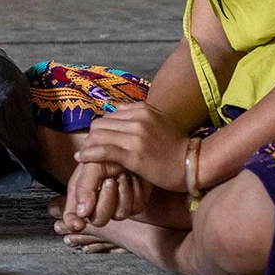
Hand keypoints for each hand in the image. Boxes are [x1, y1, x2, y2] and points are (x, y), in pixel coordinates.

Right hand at [59, 158, 150, 229]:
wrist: (135, 146)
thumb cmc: (110, 151)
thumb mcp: (92, 165)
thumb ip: (84, 187)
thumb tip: (81, 213)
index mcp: (82, 193)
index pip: (72, 216)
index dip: (73, 222)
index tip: (79, 224)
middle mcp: (98, 202)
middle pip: (98, 219)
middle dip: (106, 199)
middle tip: (110, 180)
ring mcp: (117, 204)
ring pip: (119, 215)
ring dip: (123, 191)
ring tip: (124, 173)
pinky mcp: (135, 203)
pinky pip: (136, 207)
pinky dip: (136, 189)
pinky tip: (134, 177)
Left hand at [74, 102, 190, 191]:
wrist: (193, 164)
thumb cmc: (175, 145)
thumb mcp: (159, 120)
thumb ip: (138, 113)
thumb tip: (116, 110)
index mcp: (143, 110)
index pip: (109, 115)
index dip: (100, 128)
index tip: (97, 139)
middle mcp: (138, 120)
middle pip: (100, 125)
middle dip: (92, 137)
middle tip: (89, 148)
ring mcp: (136, 138)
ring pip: (99, 137)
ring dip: (89, 147)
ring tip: (85, 155)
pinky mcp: (134, 156)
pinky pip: (103, 152)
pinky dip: (89, 155)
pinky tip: (81, 159)